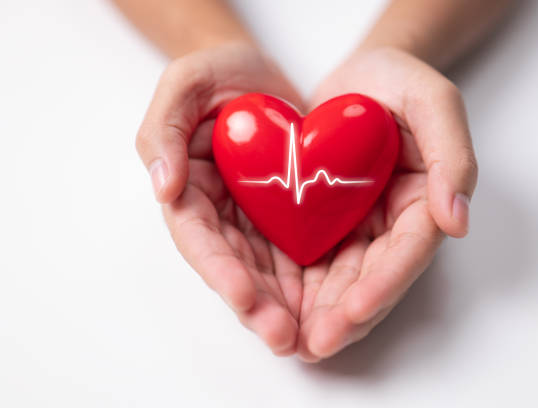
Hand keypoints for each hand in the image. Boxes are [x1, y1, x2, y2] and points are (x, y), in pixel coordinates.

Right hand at [136, 43, 305, 355]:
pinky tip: (333, 306)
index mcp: (190, 193)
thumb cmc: (217, 75)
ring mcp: (258, 221)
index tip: (242, 298)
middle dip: (258, 306)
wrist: (261, 75)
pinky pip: (303, 254)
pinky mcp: (292, 218)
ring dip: (288, 308)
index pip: (200, 241)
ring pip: (271, 274)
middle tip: (285, 337)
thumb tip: (164, 186)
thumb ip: (164, 131)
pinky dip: (315, 283)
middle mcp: (223, 217)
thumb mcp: (184, 86)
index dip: (220, 272)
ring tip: (311, 337)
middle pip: (237, 270)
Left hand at [297, 47, 477, 361]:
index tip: (356, 310)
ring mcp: (359, 227)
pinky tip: (278, 307)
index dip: (384, 284)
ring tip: (294, 340)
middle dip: (347, 315)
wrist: (358, 79)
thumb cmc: (398, 81)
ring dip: (321, 313)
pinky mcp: (327, 223)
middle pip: (374, 278)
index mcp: (423, 203)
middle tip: (316, 343)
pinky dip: (299, 287)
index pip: (408, 253)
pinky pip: (314, 260)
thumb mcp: (433, 101)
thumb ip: (452, 155)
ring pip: (342, 280)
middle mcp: (393, 224)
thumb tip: (458, 221)